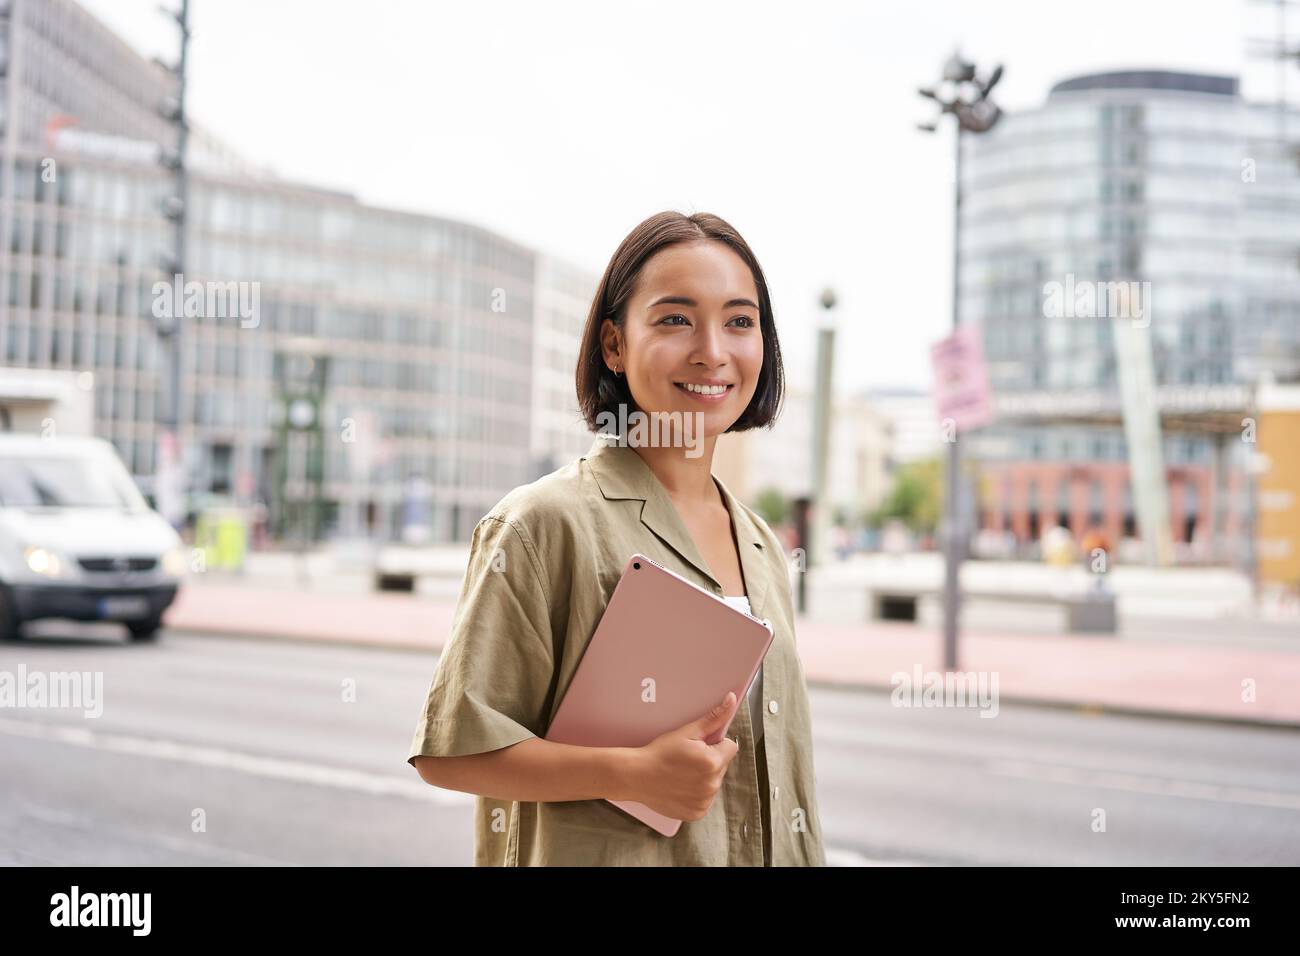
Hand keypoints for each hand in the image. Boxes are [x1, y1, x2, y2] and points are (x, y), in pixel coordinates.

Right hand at [627, 692, 740, 821]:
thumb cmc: (660, 753)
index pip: (730, 747)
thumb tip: (731, 700)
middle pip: (722, 765)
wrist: (637, 776)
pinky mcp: (697, 813)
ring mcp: (705, 801)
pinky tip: (681, 786)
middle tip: (687, 759)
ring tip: (682, 773)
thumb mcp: (686, 732)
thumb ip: (713, 718)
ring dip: (704, 777)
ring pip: (714, 782)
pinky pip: (705, 799)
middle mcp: (712, 784)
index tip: (699, 745)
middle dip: (710, 760)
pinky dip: (697, 794)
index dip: (715, 743)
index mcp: (713, 762)